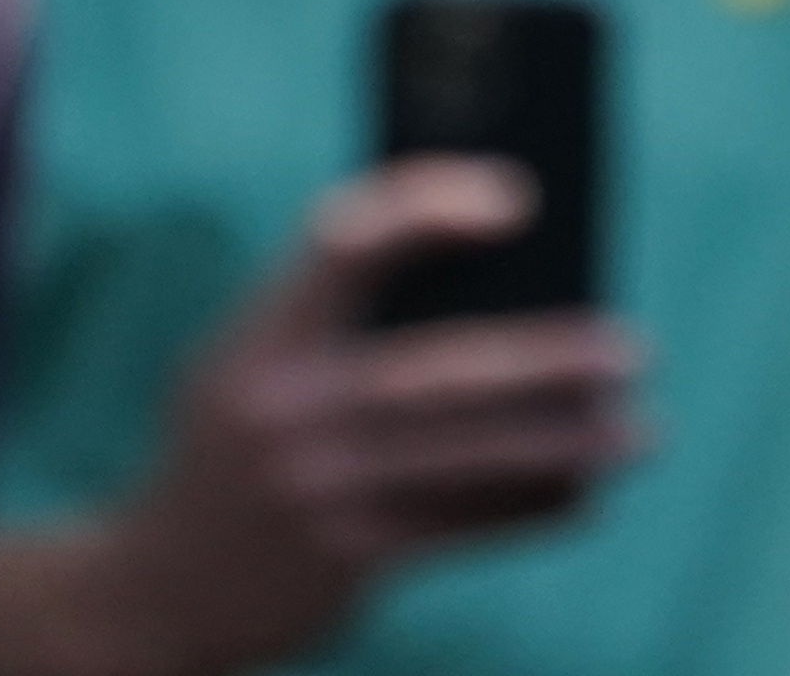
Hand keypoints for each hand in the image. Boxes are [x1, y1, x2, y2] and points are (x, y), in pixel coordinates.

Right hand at [34, 162, 651, 675]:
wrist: (150, 592)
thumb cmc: (230, 446)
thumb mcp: (245, 365)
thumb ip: (333, 318)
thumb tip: (496, 276)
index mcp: (259, 338)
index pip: (345, 242)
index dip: (429, 208)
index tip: (517, 197)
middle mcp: (284, 411)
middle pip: (442, 371)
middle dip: (548, 359)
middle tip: (632, 347)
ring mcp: (314, 491)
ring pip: (469, 459)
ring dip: (566, 443)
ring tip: (640, 430)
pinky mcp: (343, 560)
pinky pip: (461, 526)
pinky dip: (530, 508)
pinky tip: (583, 492)